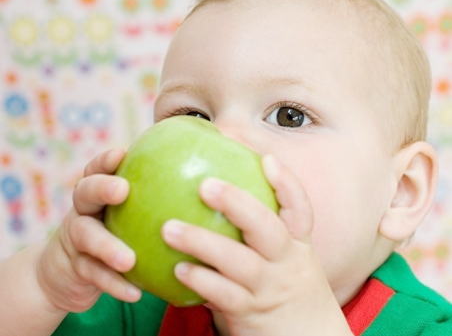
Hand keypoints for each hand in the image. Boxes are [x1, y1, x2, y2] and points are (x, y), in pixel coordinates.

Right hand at [36, 149, 141, 312]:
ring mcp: (75, 240)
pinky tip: (135, 293)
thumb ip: (153, 195)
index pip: (97, 169)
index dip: (106, 160)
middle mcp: (84, 210)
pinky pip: (93, 275)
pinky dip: (113, 284)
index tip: (122, 153)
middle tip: (122, 189)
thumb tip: (201, 173)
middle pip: (84, 192)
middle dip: (101, 188)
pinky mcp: (75, 269)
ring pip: (86, 236)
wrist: (68, 274)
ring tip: (128, 259)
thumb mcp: (127, 213)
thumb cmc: (114, 233)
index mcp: (98, 193)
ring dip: (107, 246)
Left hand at [162, 155, 351, 334]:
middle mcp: (288, 264)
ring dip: (204, 243)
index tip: (267, 160)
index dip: (286, 183)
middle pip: (268, 229)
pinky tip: (177, 270)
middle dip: (238, 204)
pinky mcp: (251, 313)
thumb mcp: (282, 261)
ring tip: (169, 228)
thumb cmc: (282, 290)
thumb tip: (215, 199)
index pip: (300, 210)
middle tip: (204, 185)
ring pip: (240, 262)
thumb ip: (257, 235)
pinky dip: (201, 280)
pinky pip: (224, 295)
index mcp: (297, 246)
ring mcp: (270, 289)